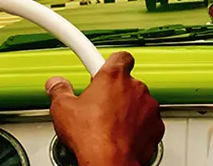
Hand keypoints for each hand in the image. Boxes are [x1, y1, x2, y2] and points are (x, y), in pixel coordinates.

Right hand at [46, 52, 163, 165]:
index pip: (120, 57)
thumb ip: (60, 90)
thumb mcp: (63, 110)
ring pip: (139, 102)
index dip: (112, 63)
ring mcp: (148, 106)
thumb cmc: (92, 137)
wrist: (110, 163)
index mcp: (113, 76)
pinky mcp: (156, 126)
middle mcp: (135, 87)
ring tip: (109, 124)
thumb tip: (56, 84)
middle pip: (127, 82)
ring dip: (128, 109)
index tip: (103, 68)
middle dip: (115, 92)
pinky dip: (138, 127)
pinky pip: (148, 121)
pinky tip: (122, 136)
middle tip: (100, 106)